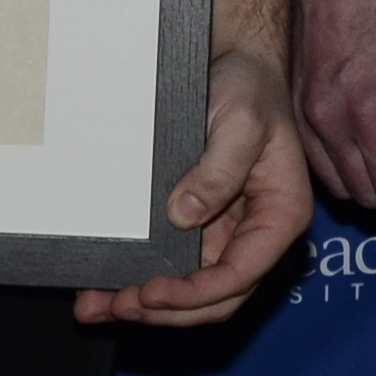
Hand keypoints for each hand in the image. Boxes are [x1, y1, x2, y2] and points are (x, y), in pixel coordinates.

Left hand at [80, 47, 314, 326]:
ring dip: (145, 305)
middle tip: (117, 305)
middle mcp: (253, 235)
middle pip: (214, 298)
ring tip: (96, 305)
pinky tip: (101, 286)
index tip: (152, 292)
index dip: (196, 294)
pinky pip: (169, 265)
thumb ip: (220, 168)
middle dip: (166, 310)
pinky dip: (136, 278)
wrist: (232, 65)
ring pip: (188, 290)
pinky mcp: (195, 227)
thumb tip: (184, 215)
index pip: (240, 275)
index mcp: (279, 216)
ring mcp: (223, 234)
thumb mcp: (240, 120)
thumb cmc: (247, 89)